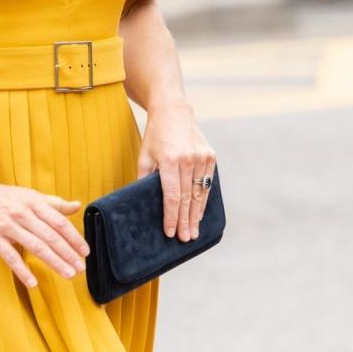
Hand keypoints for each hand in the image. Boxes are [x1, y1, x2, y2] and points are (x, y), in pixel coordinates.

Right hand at [0, 175, 88, 289]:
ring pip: (36, 246)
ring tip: (68, 275)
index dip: (74, 238)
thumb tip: (77, 205)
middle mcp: (23, 213)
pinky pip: (10, 256)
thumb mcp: (28, 195)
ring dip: (54, 262)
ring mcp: (7, 225)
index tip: (85, 252)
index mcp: (33, 202)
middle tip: (81, 269)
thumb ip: (53, 203)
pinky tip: (33, 282)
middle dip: (68, 254)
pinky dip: (22, 270)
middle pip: (51, 236)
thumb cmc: (0, 196)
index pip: (59, 222)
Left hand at [136, 97, 216, 240]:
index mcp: (169, 160)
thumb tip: (142, 203)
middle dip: (185, 221)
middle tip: (185, 239)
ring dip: (196, 215)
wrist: (174, 112)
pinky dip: (204, 201)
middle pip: (187, 198)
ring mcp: (202, 157)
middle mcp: (188, 159)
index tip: (170, 232)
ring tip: (194, 232)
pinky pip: (208, 184)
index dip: (171, 216)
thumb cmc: (155, 136)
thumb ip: (143, 179)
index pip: (171, 195)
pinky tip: (200, 214)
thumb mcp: (144, 156)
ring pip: (200, 193)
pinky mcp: (211, 156)